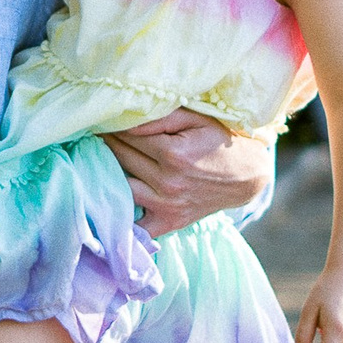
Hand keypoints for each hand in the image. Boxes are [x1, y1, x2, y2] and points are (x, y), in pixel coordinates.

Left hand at [102, 109, 272, 236]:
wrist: (247, 176)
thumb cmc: (220, 141)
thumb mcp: (196, 119)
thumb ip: (161, 117)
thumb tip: (126, 120)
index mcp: (173, 154)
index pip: (127, 136)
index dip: (112, 125)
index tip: (101, 119)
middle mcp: (167, 182)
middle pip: (121, 158)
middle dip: (106, 143)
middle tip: (95, 133)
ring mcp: (167, 206)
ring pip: (120, 187)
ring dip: (106, 172)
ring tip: (97, 159)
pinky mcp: (169, 222)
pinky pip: (136, 225)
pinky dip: (121, 215)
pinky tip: (110, 199)